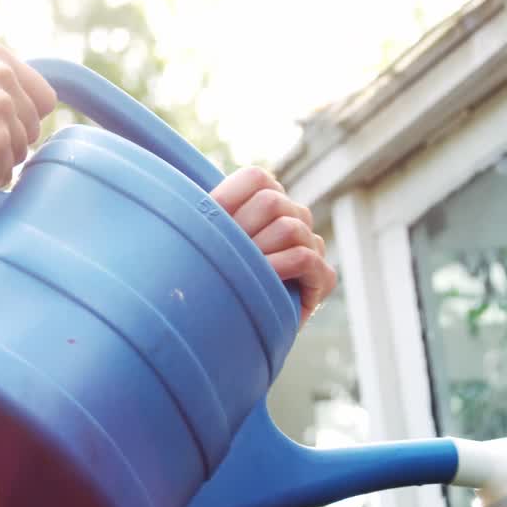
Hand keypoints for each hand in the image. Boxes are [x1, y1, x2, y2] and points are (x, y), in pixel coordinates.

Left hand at [210, 167, 335, 327]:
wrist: (231, 328)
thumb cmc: (215, 276)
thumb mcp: (206, 239)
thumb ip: (205, 214)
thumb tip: (182, 195)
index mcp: (269, 199)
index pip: (257, 178)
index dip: (228, 198)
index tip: (206, 224)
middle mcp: (296, 216)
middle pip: (271, 202)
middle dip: (241, 230)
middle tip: (225, 256)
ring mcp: (312, 244)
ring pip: (288, 228)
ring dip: (258, 251)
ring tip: (243, 271)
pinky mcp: (324, 276)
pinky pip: (304, 258)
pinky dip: (278, 267)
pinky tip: (263, 280)